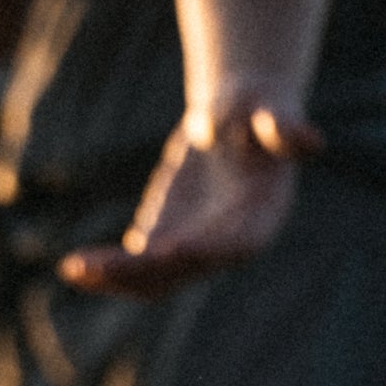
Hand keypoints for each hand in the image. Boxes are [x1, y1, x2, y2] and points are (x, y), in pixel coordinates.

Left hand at [57, 101, 320, 299]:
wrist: (235, 117)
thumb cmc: (258, 107)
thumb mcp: (271, 108)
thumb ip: (285, 126)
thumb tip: (312, 139)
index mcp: (261, 218)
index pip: (236, 245)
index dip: (205, 250)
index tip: (169, 249)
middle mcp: (228, 244)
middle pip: (186, 268)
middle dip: (143, 270)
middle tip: (98, 266)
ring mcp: (195, 249)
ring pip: (156, 278)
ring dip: (116, 278)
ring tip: (74, 269)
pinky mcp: (167, 242)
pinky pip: (136, 267)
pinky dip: (108, 270)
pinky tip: (73, 268)